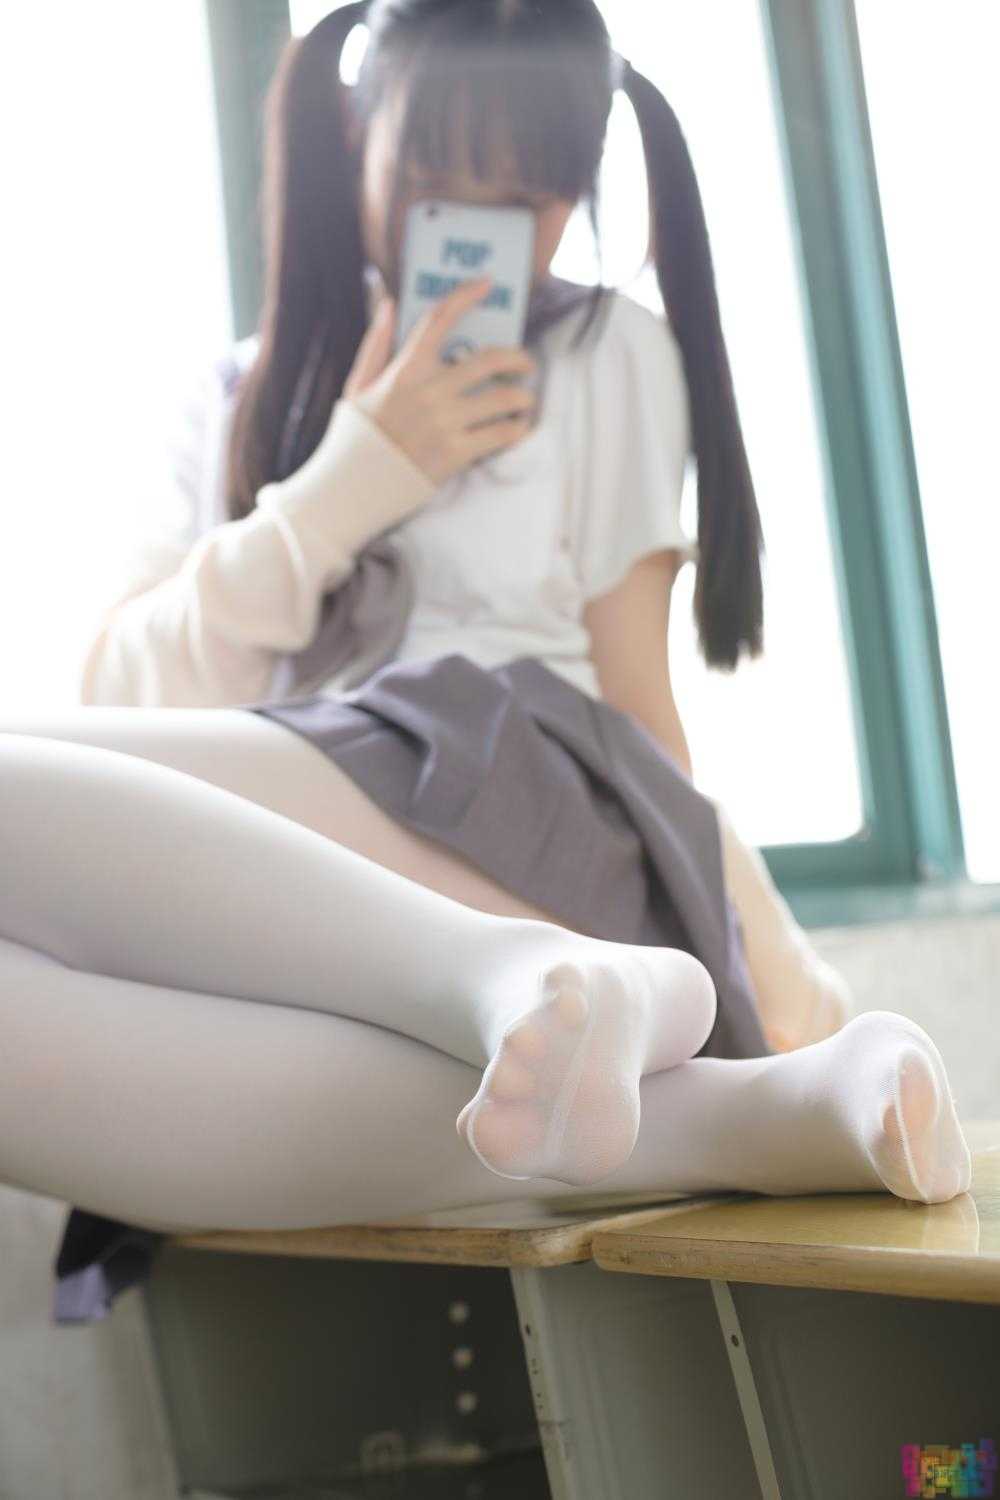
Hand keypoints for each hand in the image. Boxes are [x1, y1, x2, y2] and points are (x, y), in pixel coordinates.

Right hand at [343, 275, 538, 487]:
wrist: (352, 488)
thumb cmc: (355, 437)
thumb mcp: (357, 386)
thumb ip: (376, 343)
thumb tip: (390, 303)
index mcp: (404, 370)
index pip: (438, 319)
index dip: (466, 295)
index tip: (487, 283)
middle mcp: (428, 391)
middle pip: (489, 360)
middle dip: (516, 359)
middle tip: (525, 365)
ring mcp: (444, 423)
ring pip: (502, 397)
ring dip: (522, 397)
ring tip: (525, 401)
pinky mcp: (455, 454)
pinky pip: (501, 434)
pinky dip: (516, 429)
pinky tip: (518, 428)